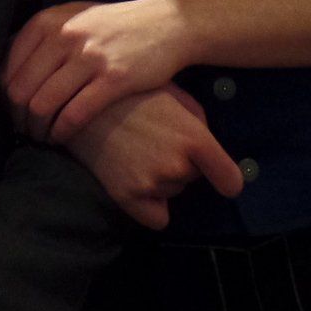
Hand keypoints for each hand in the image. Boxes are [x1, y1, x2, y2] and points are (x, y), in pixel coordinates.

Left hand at [4, 0, 188, 141]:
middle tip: (24, 131)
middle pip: (20, 90)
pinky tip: (61, 138)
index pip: (8, 68)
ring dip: (37, 129)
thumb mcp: (74, 17)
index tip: (13, 112)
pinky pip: (74, 114)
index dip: (5, 97)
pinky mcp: (114, 79)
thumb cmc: (114, 26)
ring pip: (42, 105)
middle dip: (18, 118)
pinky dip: (61, 132)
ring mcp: (89, 57)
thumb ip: (43, 37)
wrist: (166, 23)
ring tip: (41, 137)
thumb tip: (8, 69)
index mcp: (49, 21)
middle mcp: (64, 36)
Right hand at [66, 86, 243, 229]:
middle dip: (180, 164)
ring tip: (136, 151)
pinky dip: (150, 206)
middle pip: (193, 179)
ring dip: (161, 179)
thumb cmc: (131, 92)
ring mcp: (153, 183)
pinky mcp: (128, 197)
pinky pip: (157, 219)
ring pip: (172, 192)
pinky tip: (135, 180)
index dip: (228, 182)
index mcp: (194, 137)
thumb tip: (208, 150)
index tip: (224, 182)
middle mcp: (178, 164)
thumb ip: (197, 122)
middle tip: (153, 141)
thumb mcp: (174, 95)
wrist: (80, 101)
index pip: (230, 180)